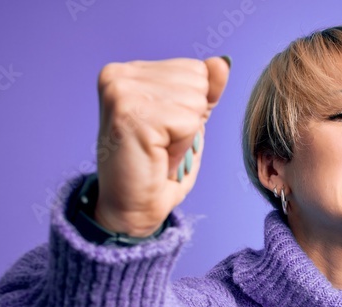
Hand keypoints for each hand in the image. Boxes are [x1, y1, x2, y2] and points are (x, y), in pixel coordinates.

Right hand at [92, 56, 230, 236]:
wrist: (132, 208)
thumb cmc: (157, 168)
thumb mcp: (187, 120)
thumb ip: (204, 90)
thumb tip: (222, 63)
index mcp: (127, 72)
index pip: (194, 70)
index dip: (190, 107)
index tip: (162, 131)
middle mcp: (119, 76)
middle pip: (197, 82)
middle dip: (189, 120)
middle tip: (161, 145)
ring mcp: (122, 93)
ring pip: (195, 102)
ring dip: (186, 135)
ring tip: (159, 151)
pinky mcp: (132, 116)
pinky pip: (189, 122)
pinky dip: (182, 147)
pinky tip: (158, 157)